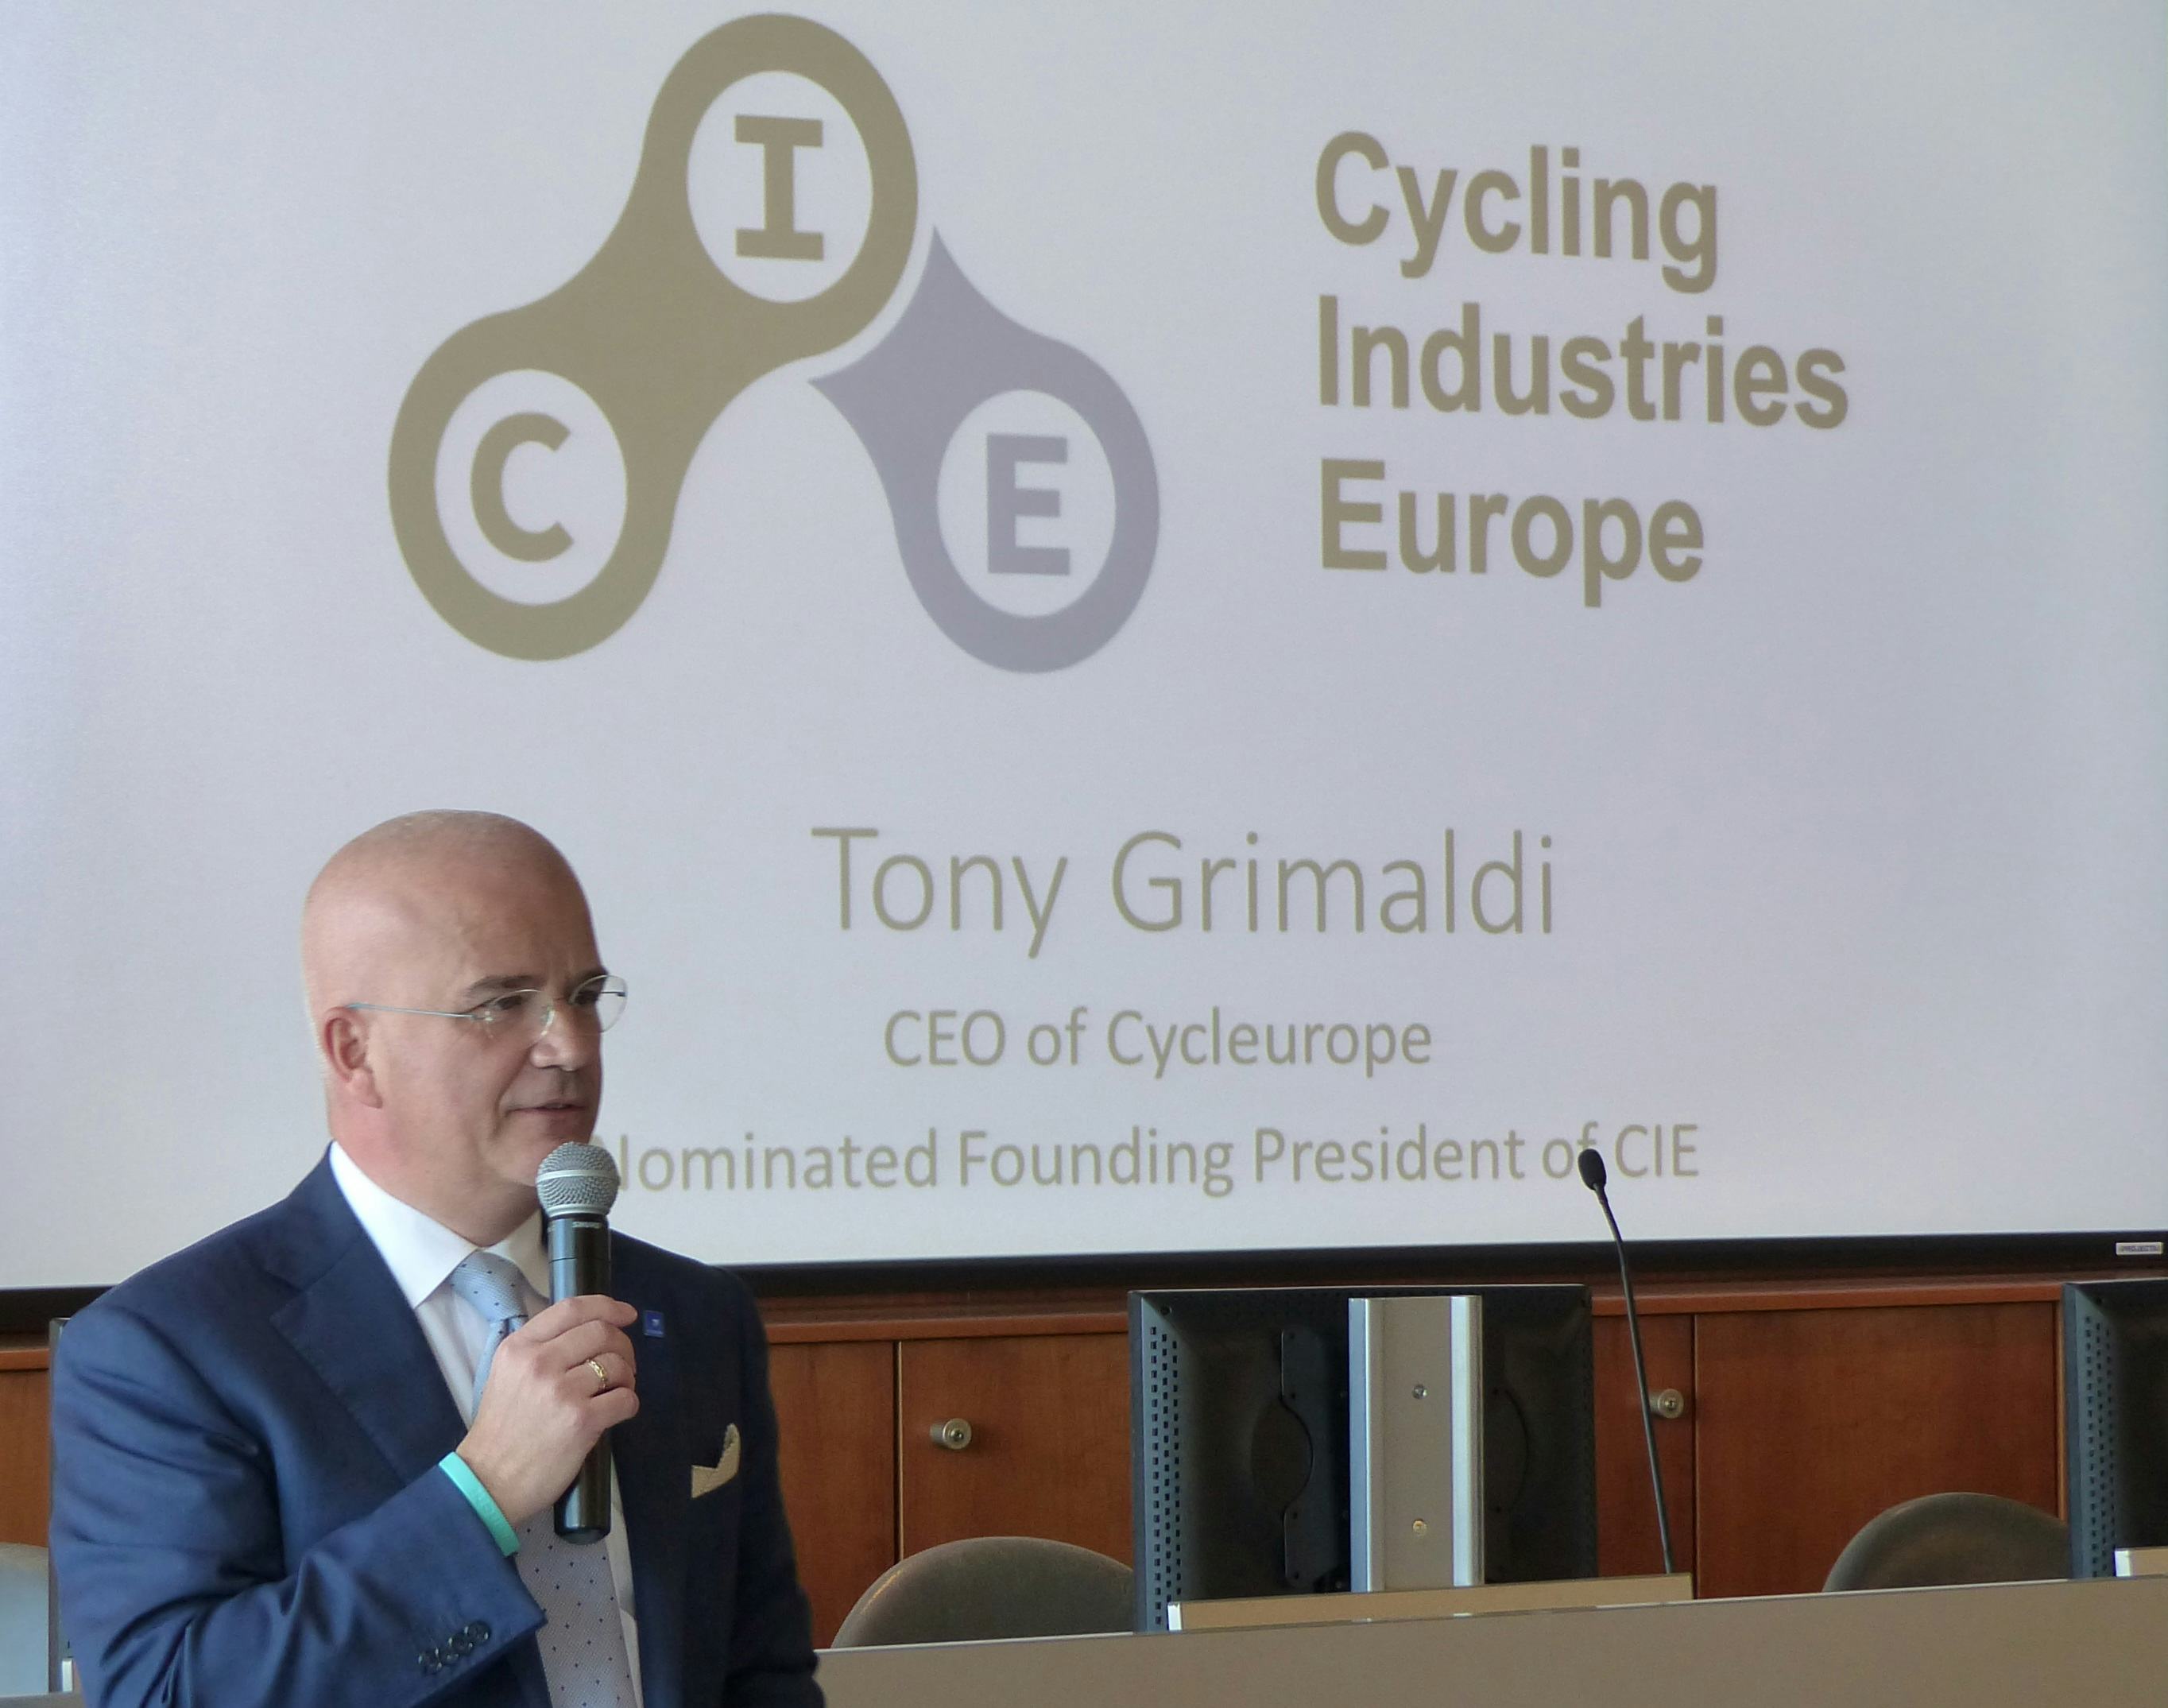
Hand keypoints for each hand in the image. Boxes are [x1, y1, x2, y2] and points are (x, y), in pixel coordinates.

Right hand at [456, 1295, 638, 1527]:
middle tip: (624, 1364)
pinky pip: (625, 1398)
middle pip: (601, 1332)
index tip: (626, 1314)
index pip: (572, 1308)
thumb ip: (540, 1349)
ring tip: (617, 1390)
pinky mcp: (582, 1420)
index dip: (607, 1306)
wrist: (489, 1481)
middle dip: (622, 1345)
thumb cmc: (501, 1430)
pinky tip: (617, 1411)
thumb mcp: (507, 1374)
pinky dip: (629, 1402)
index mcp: (519, 1347)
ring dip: (627, 1376)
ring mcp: (562, 1391)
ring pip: (617, 1364)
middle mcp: (540, 1362)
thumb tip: (588, 1331)